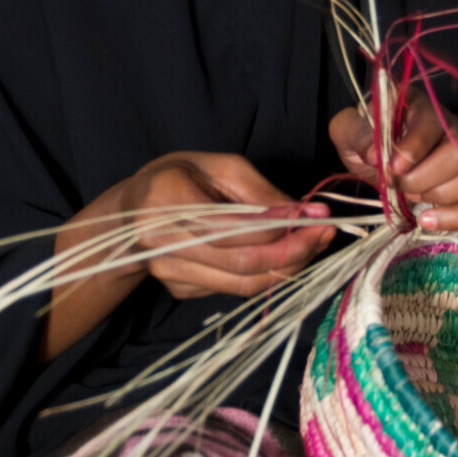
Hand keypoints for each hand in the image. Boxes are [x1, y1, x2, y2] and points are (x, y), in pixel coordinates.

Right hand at [122, 152, 335, 299]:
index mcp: (167, 200)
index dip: (283, 228)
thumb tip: (310, 213)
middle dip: (294, 252)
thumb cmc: (181, 178)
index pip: (234, 228)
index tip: (320, 218)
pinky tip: (281, 255)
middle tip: (325, 235)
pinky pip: (234, 289)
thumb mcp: (221, 167)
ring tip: (312, 244)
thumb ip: (263, 193)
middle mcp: (162, 242)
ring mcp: (169, 272)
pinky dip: (266, 275)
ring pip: (243, 284)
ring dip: (287, 268)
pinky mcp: (180, 289)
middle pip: (242, 262)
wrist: (132, 211)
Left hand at [329, 89, 457, 231]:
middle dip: (424, 178)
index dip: (416, 146)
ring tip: (412, 196)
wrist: (373, 162)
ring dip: (441, 195)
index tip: (393, 168)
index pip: (433, 120)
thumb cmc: (363, 140)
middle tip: (397, 185)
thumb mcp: (347, 131)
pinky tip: (427, 219)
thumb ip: (357, 135)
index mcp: (419, 105)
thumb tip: (376, 154)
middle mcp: (450, 126)